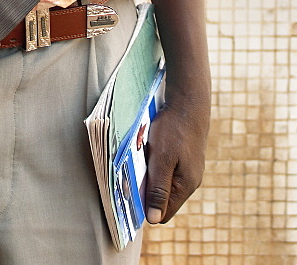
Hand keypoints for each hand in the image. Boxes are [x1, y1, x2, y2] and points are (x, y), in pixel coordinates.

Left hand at [144, 89, 209, 223]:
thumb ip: (158, 189)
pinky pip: (167, 168)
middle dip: (146, 188)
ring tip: (143, 155)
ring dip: (150, 173)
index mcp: (185, 186)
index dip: (146, 207)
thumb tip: (154, 219)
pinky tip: (151, 147)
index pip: (163, 213)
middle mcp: (189, 181)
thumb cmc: (174, 130)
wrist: (189, 102)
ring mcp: (188, 169)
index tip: (131, 193)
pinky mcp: (185, 157)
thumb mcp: (162, 159)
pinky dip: (156, 162)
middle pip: (162, 198)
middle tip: (134, 170)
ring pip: (163, 181)